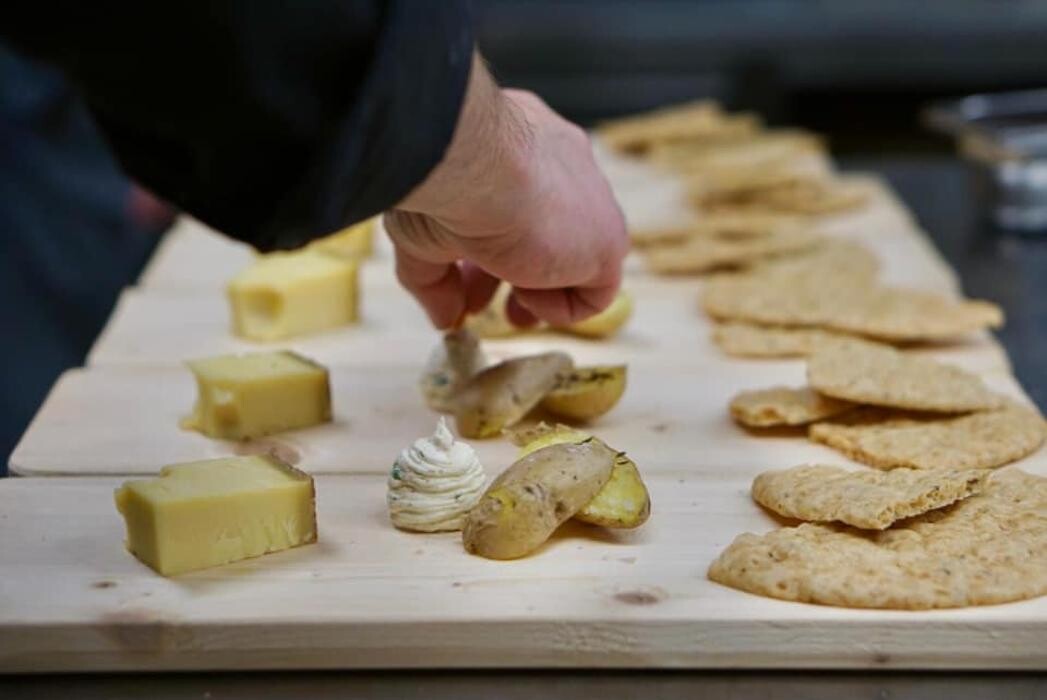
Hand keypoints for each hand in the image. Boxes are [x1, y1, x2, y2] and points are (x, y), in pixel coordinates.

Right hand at [384, 54, 627, 329]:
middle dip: (513, 274)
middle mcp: (563, 166)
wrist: (467, 157)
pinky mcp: (606, 241)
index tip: (463, 275)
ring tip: (508, 310)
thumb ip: (435, 279)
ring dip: (540, 292)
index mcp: (522, 146)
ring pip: (576, 259)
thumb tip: (443, 318)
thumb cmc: (437, 179)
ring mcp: (591, 202)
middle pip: (548, 231)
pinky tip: (524, 296)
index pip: (521, 202)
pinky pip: (597, 291)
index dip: (492, 247)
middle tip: (481, 304)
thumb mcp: (422, 235)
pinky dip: (560, 308)